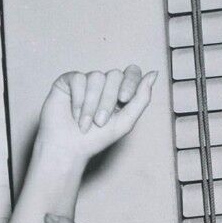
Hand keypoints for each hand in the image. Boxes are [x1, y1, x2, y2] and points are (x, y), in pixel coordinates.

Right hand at [35, 66, 155, 164]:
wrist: (68, 150)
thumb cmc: (96, 140)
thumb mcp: (126, 122)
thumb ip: (142, 98)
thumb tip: (154, 73)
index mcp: (119, 91)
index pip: (131, 72)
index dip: (130, 82)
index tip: (124, 99)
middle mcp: (103, 83)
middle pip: (114, 75)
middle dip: (108, 100)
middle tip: (100, 122)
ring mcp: (86, 81)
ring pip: (96, 76)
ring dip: (91, 104)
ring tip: (84, 123)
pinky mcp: (68, 81)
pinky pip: (78, 78)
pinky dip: (78, 99)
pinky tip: (74, 113)